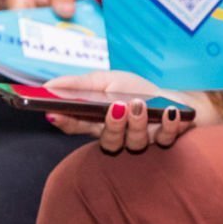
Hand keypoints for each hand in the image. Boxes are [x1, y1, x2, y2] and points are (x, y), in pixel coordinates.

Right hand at [42, 70, 211, 152]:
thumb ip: (79, 84)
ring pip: (135, 143)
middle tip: (116, 107)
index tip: (55, 112)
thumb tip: (49, 86)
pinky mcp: (165, 138)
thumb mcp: (105, 80)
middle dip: (112, 126)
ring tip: (140, 104)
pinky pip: (165, 137)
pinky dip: (168, 124)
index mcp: (98, 122)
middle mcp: (118, 136)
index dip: (65, 121)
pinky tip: (169, 111)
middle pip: (109, 141)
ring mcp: (142, 139)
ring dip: (138, 123)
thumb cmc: (136, 90)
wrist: (173, 99)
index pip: (76, 126)